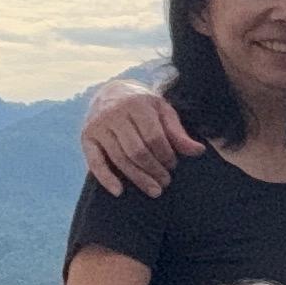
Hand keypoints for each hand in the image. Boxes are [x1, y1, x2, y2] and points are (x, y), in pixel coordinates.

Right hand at [79, 78, 199, 196]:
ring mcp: (99, 125)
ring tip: (154, 190)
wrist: (111, 92)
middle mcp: (115, 113)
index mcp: (137, 104)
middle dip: (153, 170)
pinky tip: (119, 191)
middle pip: (137, 150)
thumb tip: (199, 151)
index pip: (154, 137)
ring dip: (138, 178)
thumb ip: (178, 133)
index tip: (173, 166)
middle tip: (165, 182)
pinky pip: (95, 161)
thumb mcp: (163, 112)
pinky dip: (106, 178)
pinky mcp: (86, 136)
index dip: (166, 155)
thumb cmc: (144, 106)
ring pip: (120, 158)